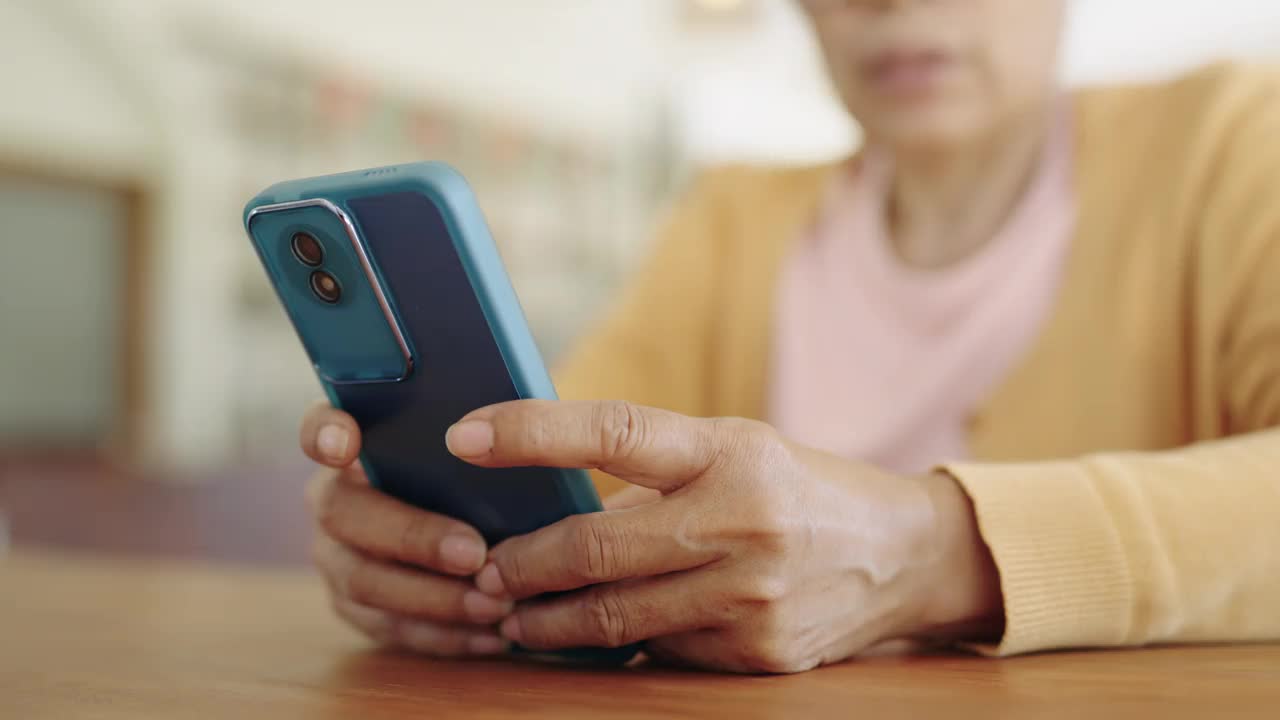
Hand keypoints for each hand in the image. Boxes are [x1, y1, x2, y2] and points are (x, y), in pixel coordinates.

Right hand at [299, 403, 514, 657]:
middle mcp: (334, 497)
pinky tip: (491, 635)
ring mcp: (336, 555)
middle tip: (475, 553)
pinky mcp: (355, 605)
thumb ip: (479, 435)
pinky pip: (389, 627)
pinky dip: (443, 634)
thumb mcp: (482, 448)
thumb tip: (501, 431)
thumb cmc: (485, 474)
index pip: (320, 427)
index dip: (323, 433)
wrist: (486, 528)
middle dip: (413, 536)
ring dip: (434, 598)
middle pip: (345, 514)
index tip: (343, 445)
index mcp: (357, 444)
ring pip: (365, 581)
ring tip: (495, 605)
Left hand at [449, 400, 1002, 672]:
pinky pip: (660, 652)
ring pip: (617, 617)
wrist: (898, 556)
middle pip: (596, 548)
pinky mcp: (757, 654)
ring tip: (511, 615)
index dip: (530, 432)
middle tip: (483, 571)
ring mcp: (752, 596)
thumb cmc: (796, 487)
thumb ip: (650, 471)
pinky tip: (590, 636)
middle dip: (521, 566)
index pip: (612, 432)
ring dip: (548, 621)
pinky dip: (616, 645)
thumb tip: (544, 497)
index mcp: (729, 451)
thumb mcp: (733, 450)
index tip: (463, 437)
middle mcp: (743, 521)